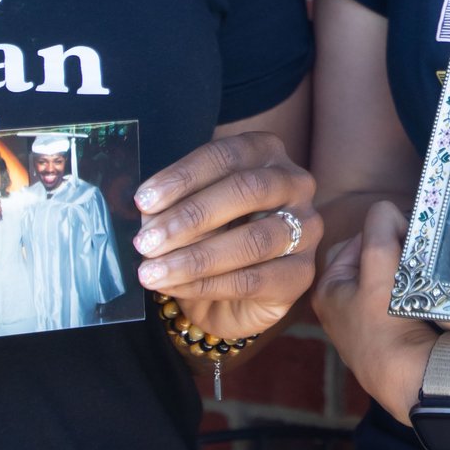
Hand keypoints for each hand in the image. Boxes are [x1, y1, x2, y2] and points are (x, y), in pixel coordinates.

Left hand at [133, 131, 321, 342]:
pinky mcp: (301, 274)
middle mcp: (295, 184)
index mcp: (265, 154)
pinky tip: (174, 287)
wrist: (228, 296)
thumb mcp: (183, 215)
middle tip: (146, 242)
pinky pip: (253, 279)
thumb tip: (149, 215)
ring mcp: (306, 229)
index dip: (183, 176)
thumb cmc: (206, 238)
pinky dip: (207, 284)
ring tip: (152, 272)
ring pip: (253, 239)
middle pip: (247, 190)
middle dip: (191, 216)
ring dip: (195, 257)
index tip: (143, 201)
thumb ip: (171, 208)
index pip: (225, 156)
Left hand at [313, 199, 436, 423]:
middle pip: (375, 260)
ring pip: (393, 279)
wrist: (416, 379)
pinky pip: (407, 301)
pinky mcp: (394, 339)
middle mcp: (343, 309)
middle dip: (397, 254)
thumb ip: (378, 229)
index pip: (356, 240)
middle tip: (416, 260)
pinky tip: (430, 299)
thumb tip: (386, 211)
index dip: (383, 234)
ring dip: (410, 273)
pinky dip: (419, 295)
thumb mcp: (378, 265)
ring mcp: (369, 326)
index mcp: (328, 291)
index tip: (405, 241)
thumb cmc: (389, 324)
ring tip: (424, 279)